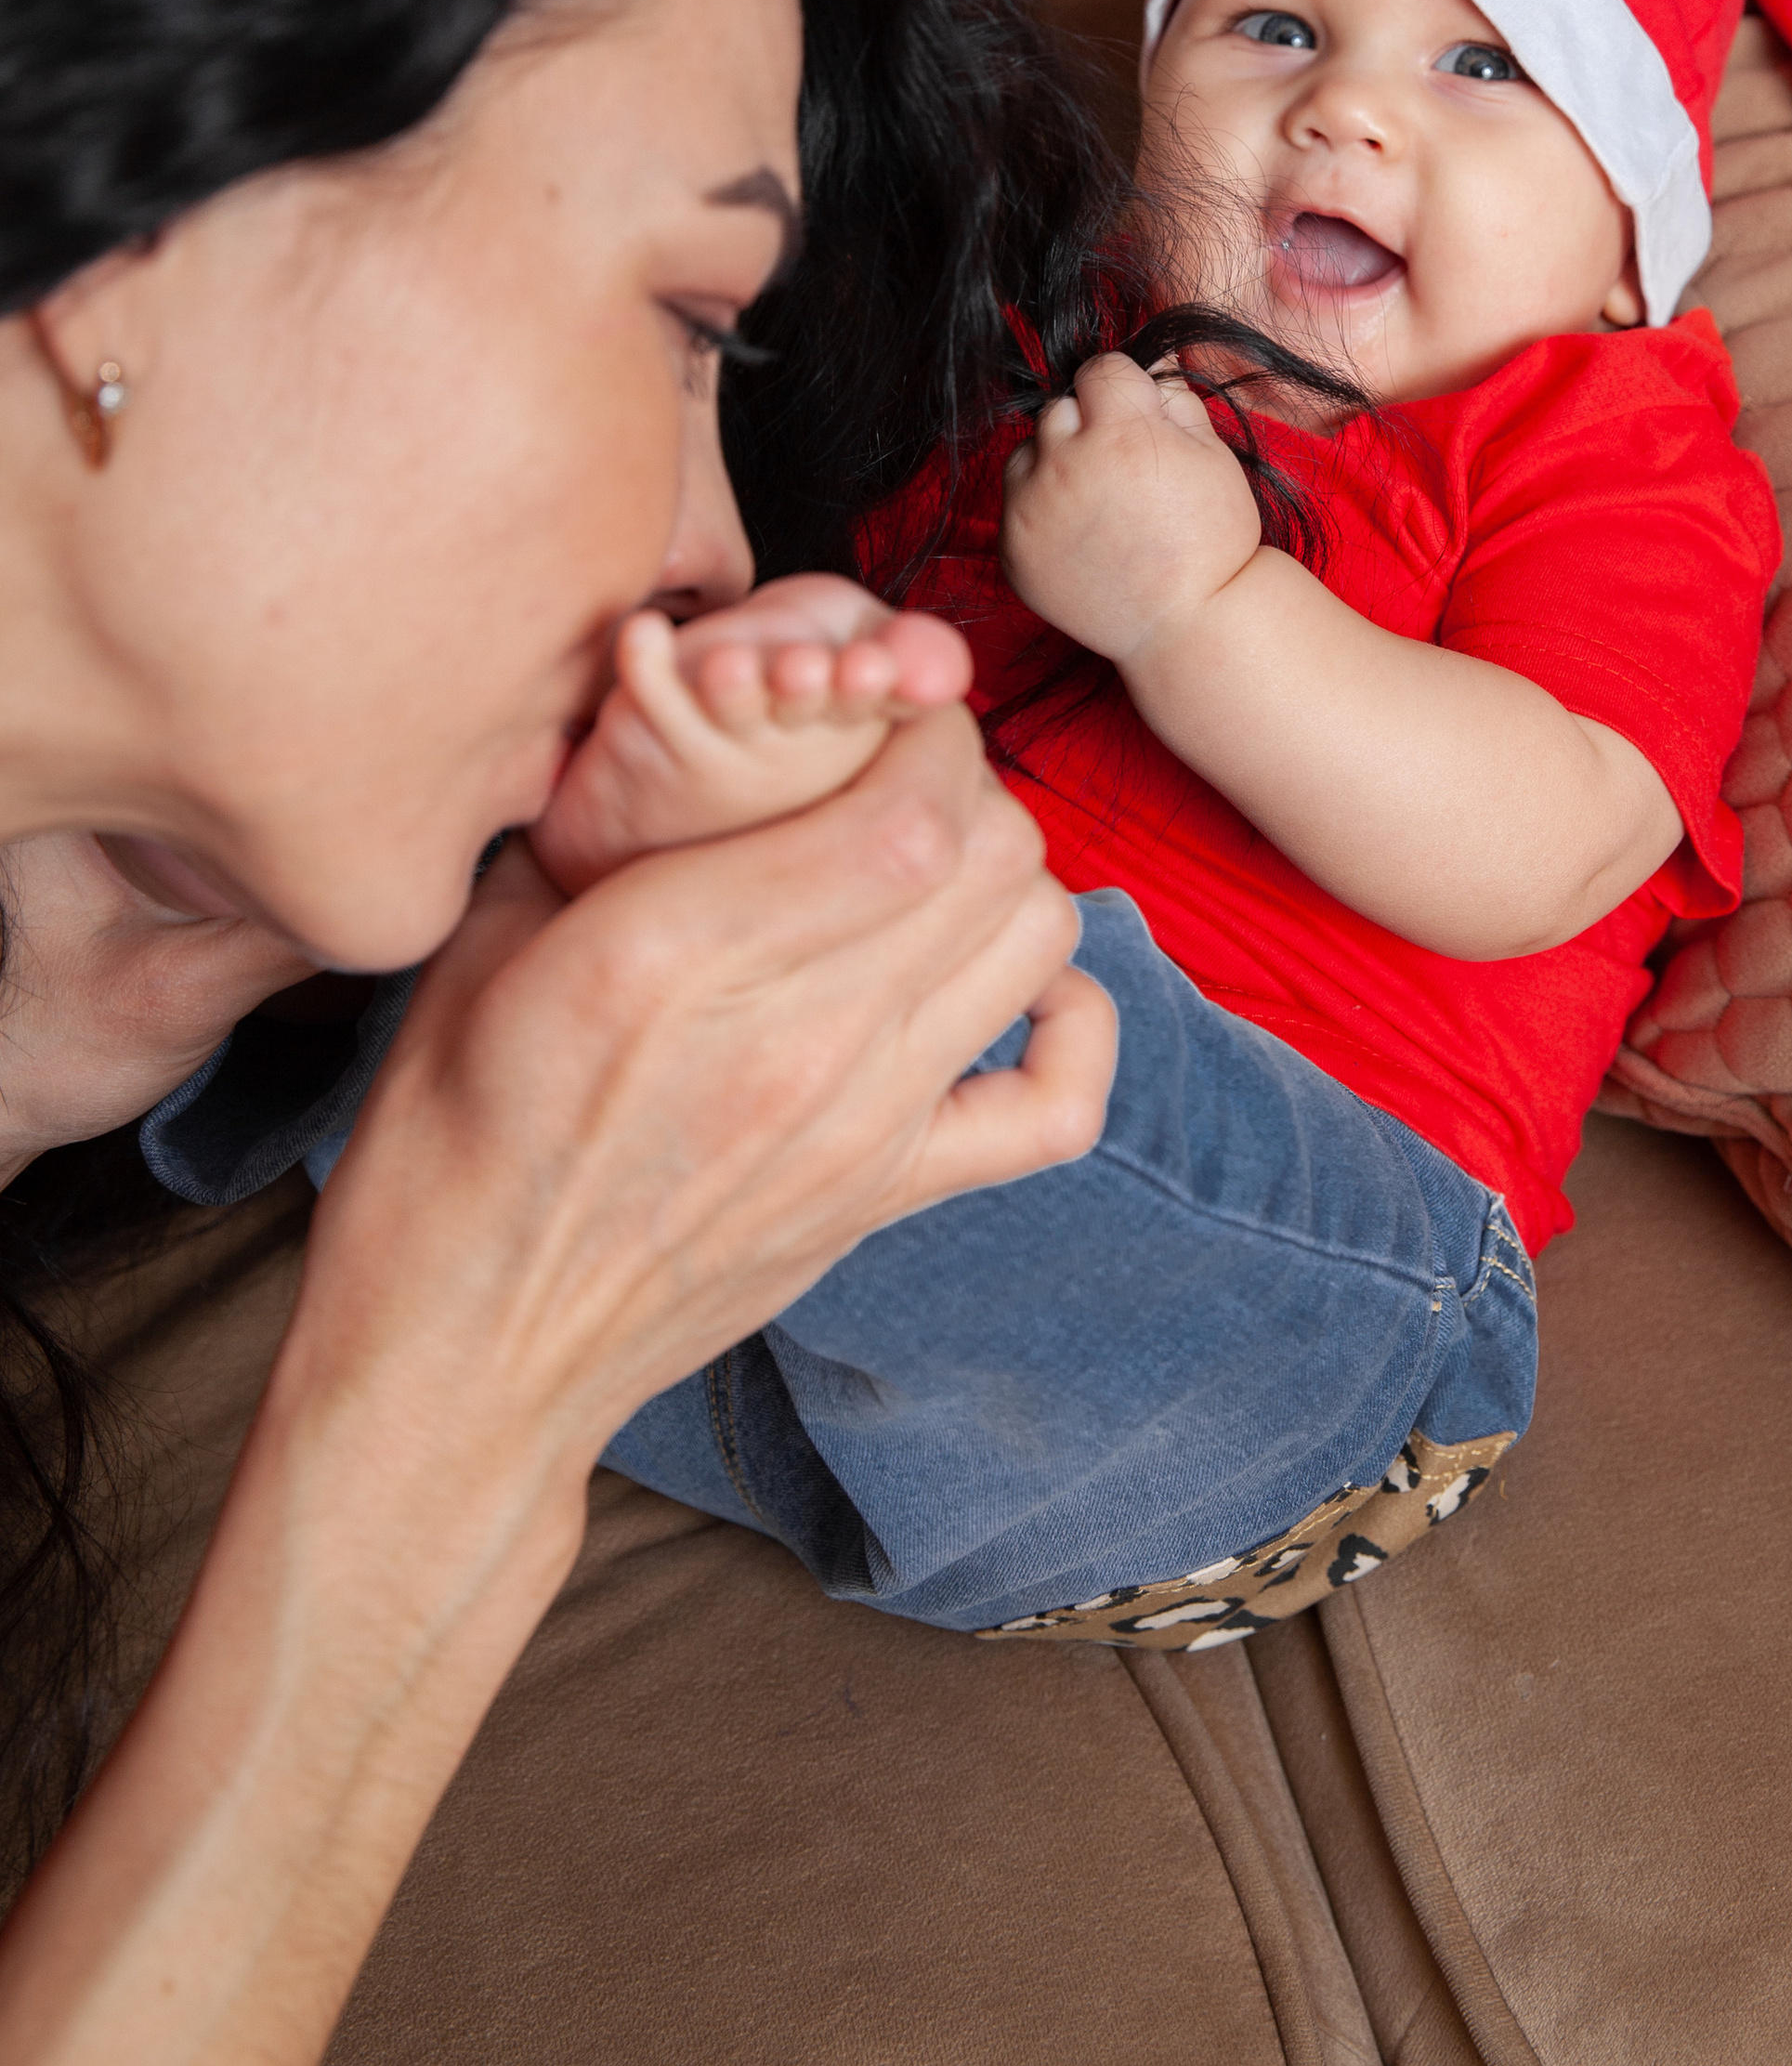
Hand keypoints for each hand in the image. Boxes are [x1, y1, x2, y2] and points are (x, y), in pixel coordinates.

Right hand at [301, 705, 1114, 1466]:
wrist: (463, 1354)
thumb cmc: (447, 1142)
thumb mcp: (480, 949)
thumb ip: (585, 825)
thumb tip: (666, 716)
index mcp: (671, 955)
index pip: (906, 811)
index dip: (927, 732)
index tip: (882, 711)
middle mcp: (793, 1038)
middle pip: (992, 857)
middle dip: (966, 782)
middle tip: (898, 774)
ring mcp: (858, 1127)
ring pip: (1037, 942)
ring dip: (1004, 879)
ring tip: (933, 866)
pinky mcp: (887, 1199)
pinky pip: (1058, 1105)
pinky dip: (1068, 1025)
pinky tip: (1011, 989)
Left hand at [529, 572, 974, 892]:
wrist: (668, 795)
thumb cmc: (788, 695)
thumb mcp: (864, 654)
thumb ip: (916, 652)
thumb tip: (945, 678)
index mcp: (861, 717)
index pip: (885, 699)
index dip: (880, 683)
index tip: (869, 666)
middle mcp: (800, 745)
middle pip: (811, 710)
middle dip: (807, 690)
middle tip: (804, 670)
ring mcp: (726, 747)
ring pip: (733, 711)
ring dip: (735, 688)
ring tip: (729, 667)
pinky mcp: (653, 738)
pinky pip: (649, 697)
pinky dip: (642, 664)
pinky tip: (641, 632)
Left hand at [1001, 353, 1262, 664]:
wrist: (1188, 626)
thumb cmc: (1212, 540)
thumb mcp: (1214, 457)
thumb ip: (1176, 399)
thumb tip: (1154, 361)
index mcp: (1121, 436)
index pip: (1100, 369)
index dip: (1125, 391)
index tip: (1139, 419)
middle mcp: (1066, 467)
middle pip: (1060, 408)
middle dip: (1088, 425)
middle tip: (1122, 468)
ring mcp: (1031, 511)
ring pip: (1028, 452)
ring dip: (1056, 462)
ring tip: (1098, 501)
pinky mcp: (1012, 551)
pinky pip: (1014, 504)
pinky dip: (1040, 510)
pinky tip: (1081, 535)